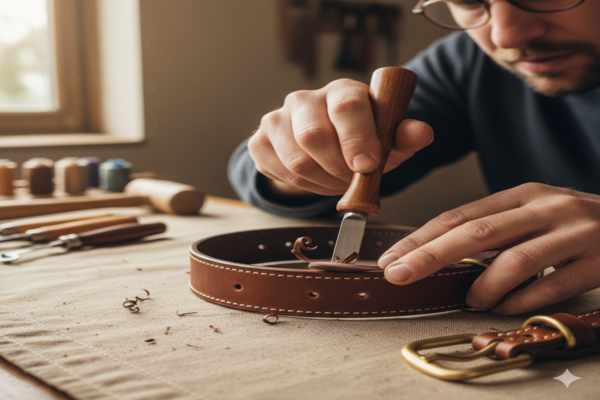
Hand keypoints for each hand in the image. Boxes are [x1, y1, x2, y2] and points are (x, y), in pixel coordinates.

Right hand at [248, 79, 432, 195]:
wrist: (324, 147)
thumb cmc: (361, 141)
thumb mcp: (388, 140)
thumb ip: (404, 136)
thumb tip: (422, 133)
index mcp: (341, 92)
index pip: (346, 106)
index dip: (358, 138)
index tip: (367, 166)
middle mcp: (304, 99)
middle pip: (313, 136)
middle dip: (338, 169)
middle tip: (352, 180)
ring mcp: (277, 118)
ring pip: (296, 160)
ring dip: (322, 182)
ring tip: (337, 182)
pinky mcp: (259, 141)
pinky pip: (277, 171)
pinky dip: (301, 186)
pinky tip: (315, 179)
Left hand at [378, 183, 599, 314]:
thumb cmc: (572, 224)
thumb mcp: (531, 215)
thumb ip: (493, 231)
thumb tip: (437, 257)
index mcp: (520, 195)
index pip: (459, 215)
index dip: (421, 237)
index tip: (391, 258)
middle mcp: (545, 207)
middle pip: (477, 232)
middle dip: (431, 255)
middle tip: (400, 275)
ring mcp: (575, 232)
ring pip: (516, 259)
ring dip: (484, 285)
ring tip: (469, 299)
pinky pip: (554, 285)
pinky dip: (523, 300)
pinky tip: (506, 308)